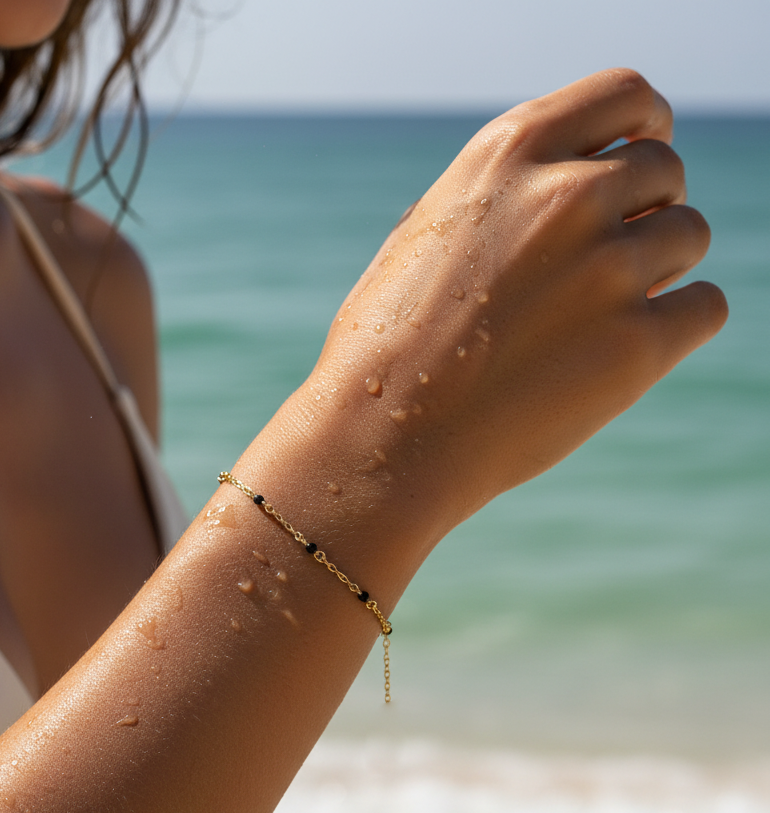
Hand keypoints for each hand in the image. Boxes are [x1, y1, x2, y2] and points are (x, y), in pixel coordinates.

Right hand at [304, 69, 726, 546]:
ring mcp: (607, 269)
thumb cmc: (386, 348)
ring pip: (689, 235)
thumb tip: (543, 192)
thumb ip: (491, 201)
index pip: (625, 96)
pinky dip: (677, 324)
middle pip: (663, 171)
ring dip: (658, 269)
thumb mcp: (422, 238)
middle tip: (605, 264)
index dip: (645, 125)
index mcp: (507, 155)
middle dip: (645, 211)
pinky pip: (705, 306)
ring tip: (599, 315)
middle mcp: (566, 196)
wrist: (382, 440)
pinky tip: (627, 349)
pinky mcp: (637, 344)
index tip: (639, 155)